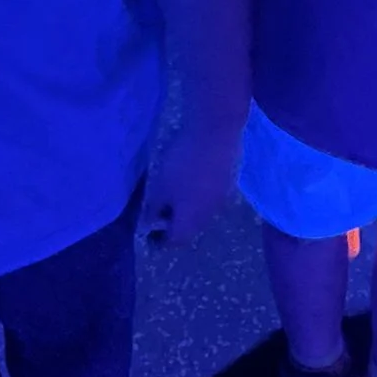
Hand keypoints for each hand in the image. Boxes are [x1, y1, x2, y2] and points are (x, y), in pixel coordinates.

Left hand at [137, 118, 242, 249]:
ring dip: (187, 211)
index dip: (160, 240)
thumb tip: (148, 225)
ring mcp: (221, 201)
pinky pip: (210, 199)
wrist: (217, 134)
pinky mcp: (228, 185)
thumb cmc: (183, 163)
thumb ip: (153, 209)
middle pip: (190, 230)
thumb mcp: (160, 186)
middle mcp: (209, 217)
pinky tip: (191, 181)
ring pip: (201, 214)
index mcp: (190, 221)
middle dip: (174, 225)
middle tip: (159, 212)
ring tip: (174, 195)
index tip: (149, 231)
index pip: (175, 241)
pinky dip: (198, 197)